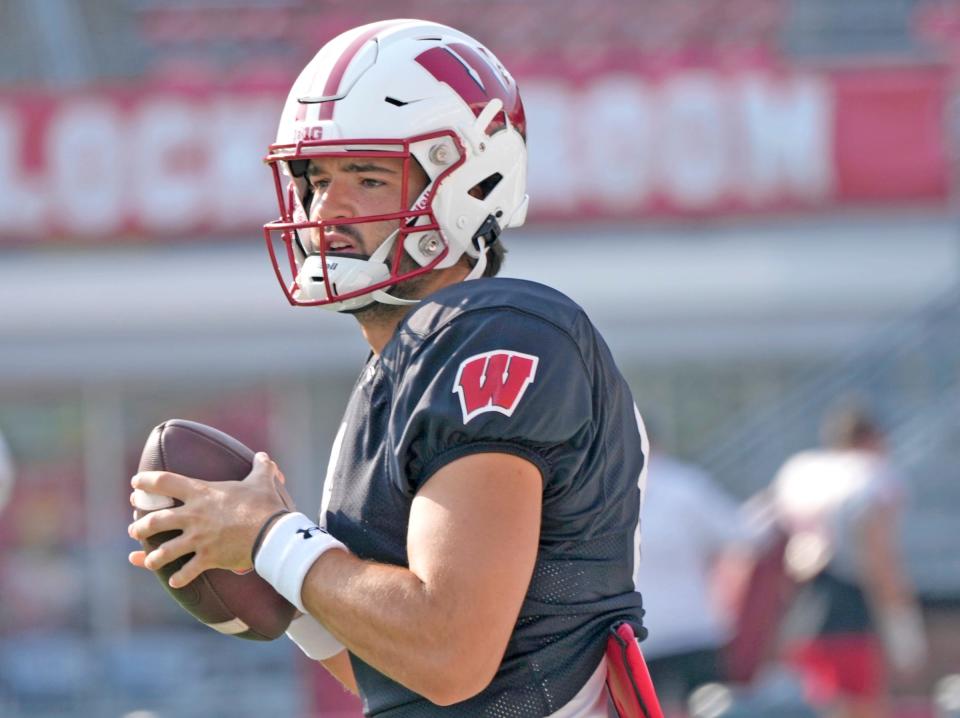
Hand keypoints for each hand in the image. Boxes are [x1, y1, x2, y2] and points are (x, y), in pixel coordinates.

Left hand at [127, 452, 293, 587]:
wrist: (272, 533)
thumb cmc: (265, 505)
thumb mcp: (262, 481)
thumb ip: (260, 468)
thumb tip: (264, 457)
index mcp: (201, 493)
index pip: (164, 482)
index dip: (146, 481)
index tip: (135, 483)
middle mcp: (193, 516)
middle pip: (155, 520)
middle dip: (141, 525)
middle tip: (134, 529)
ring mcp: (198, 539)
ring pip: (164, 551)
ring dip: (152, 557)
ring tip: (149, 560)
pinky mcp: (208, 558)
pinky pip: (187, 571)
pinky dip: (179, 578)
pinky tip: (174, 582)